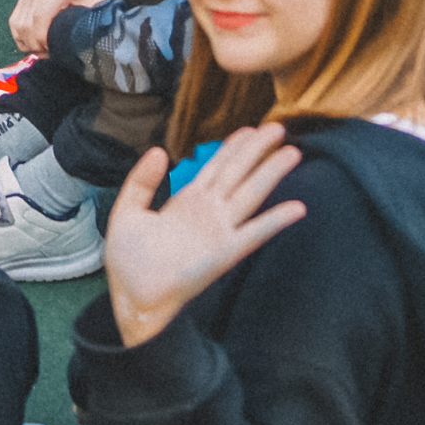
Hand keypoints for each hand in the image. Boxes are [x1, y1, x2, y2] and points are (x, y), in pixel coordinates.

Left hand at [104, 123, 306, 347]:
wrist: (133, 297)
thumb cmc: (128, 262)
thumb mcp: (127, 211)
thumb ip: (141, 180)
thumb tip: (159, 151)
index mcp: (186, 202)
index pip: (215, 167)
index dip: (233, 147)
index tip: (251, 128)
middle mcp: (208, 213)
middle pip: (238, 174)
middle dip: (258, 150)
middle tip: (280, 128)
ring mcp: (220, 231)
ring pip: (250, 194)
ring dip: (271, 174)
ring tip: (292, 152)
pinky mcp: (225, 253)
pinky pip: (254, 233)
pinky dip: (275, 221)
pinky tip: (296, 207)